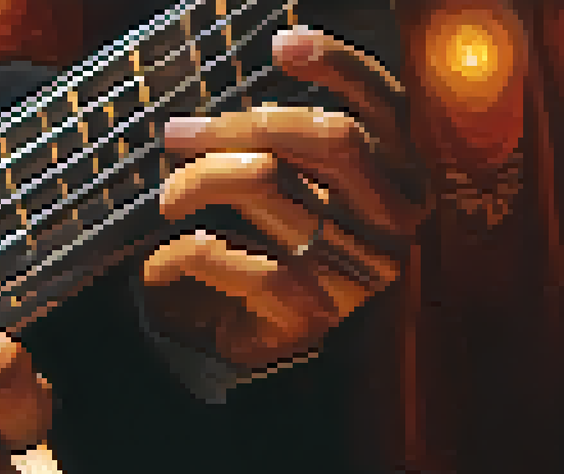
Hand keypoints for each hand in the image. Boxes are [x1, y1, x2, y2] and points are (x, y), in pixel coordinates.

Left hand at [142, 26, 430, 370]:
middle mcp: (396, 220)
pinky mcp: (316, 313)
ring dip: (198, 182)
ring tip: (164, 195)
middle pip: (330, 138)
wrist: (248, 340)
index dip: (338, 65)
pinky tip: (161, 261)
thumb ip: (286, 135)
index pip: (385, 105)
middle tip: (178, 132)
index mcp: (401, 176)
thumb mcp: (289, 180)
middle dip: (241, 125)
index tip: (280, 43)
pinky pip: (243, 263)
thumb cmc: (267, 243)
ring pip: (271, 188)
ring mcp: (361, 269)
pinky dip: (190, 254)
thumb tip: (232, 86)